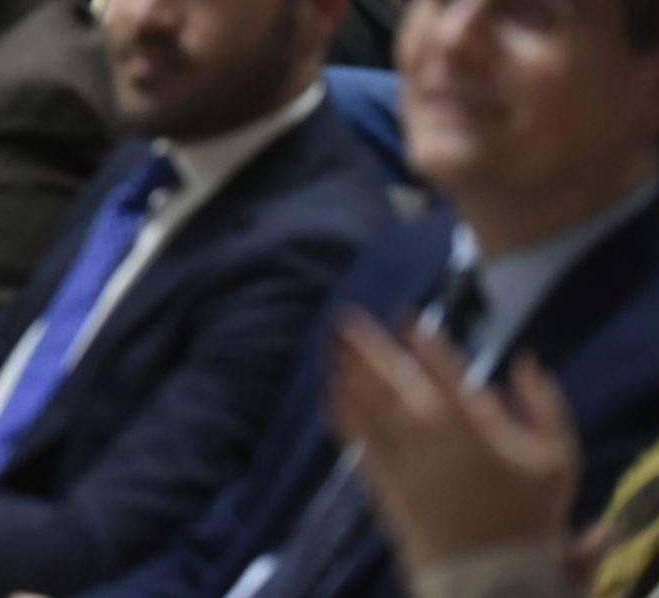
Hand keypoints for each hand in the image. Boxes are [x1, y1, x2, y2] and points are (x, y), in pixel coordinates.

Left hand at [328, 312, 577, 572]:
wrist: (495, 574)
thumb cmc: (529, 513)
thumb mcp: (558, 459)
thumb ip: (546, 405)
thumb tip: (527, 361)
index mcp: (476, 426)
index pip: (445, 371)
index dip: (424, 340)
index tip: (408, 317)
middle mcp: (435, 437)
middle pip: (397, 381)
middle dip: (371, 347)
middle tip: (347, 319)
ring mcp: (406, 460)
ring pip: (371, 407)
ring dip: (350, 374)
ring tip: (333, 347)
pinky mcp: (387, 484)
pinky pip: (359, 442)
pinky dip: (344, 416)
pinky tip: (330, 395)